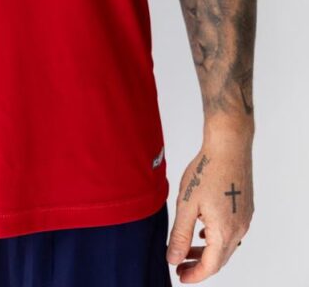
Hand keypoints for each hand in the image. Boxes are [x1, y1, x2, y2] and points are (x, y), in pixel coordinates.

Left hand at [166, 132, 253, 281]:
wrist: (229, 145)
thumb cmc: (207, 170)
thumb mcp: (187, 204)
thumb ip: (180, 235)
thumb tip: (173, 259)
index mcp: (224, 232)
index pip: (210, 266)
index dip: (194, 275)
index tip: (179, 276)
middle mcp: (239, 229)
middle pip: (219, 259)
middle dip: (199, 265)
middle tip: (180, 265)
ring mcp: (245, 219)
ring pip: (226, 246)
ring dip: (208, 251)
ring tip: (188, 249)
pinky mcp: (245, 208)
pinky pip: (232, 232)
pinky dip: (216, 238)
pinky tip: (204, 230)